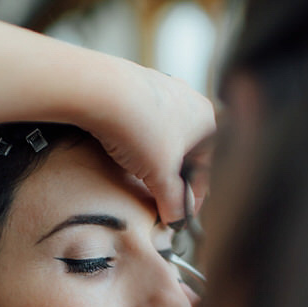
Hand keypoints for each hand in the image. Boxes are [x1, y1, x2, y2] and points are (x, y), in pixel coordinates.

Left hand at [88, 61, 214, 226]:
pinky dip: (139, 142)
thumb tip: (177, 220)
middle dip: (173, 179)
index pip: (206, 169)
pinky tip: (125, 152)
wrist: (100, 90)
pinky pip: (144, 123)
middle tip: (158, 200)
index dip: (192, 198)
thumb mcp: (160, 174)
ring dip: (156, 161)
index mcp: (207, 120)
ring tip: (140, 178)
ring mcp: (163, 90)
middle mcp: (190, 101)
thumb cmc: (140, 129)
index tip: (179, 216)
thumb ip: (172, 200)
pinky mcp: (137, 86)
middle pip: (185, 153)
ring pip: (164, 138)